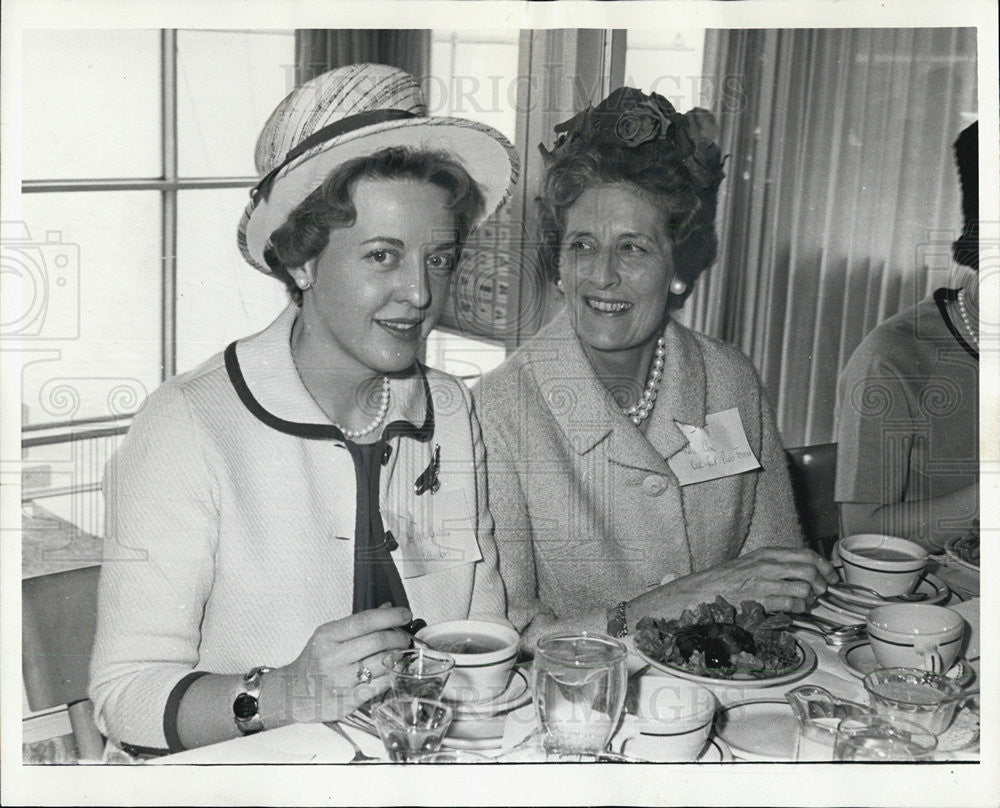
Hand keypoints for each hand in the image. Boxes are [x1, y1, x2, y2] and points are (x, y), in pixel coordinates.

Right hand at [263, 606, 411, 724]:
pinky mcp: (346, 702)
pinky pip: (379, 686)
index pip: (365, 621)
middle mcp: (331, 658)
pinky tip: (391, 672)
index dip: (391, 616)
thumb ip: (358, 623)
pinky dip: (391, 676)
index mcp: (327, 636)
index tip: (405, 615)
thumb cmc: (315, 661)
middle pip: (377, 641)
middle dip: (398, 637)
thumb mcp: (329, 636)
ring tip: (399, 654)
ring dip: (398, 657)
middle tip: (404, 638)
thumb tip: (387, 608)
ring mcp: (339, 681)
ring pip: (382, 664)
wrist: (292, 692)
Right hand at [629, 547, 838, 619]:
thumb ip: (775, 565)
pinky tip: (794, 611)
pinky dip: (799, 609)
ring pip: (804, 587)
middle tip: (822, 591)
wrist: (701, 592)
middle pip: (809, 569)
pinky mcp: (761, 600)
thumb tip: (803, 572)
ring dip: (811, 598)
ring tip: (806, 603)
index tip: (830, 575)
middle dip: (822, 583)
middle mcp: (767, 565)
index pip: (805, 554)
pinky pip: (792, 604)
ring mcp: (764, 582)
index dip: (823, 565)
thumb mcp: (751, 564)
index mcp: (766, 554)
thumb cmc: (725, 581)